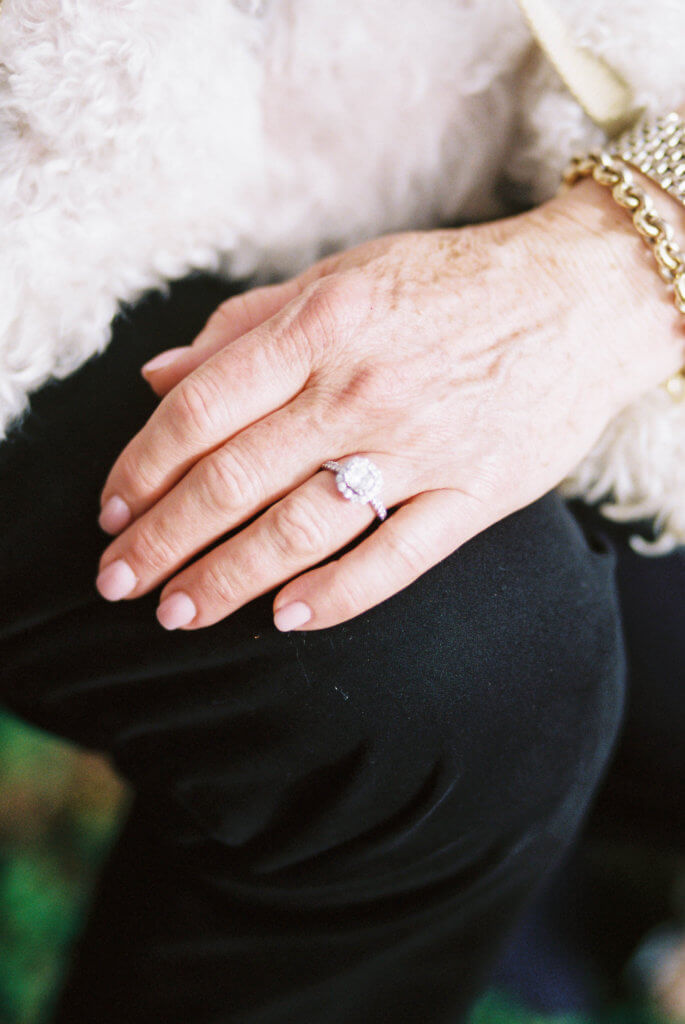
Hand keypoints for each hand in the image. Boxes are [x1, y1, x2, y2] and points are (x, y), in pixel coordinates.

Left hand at [95, 183, 683, 630]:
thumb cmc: (453, 282)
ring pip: (301, 530)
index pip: (201, 410)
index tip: (112, 510)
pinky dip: (338, 595)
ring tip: (177, 613)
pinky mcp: (475, 492)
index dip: (141, 466)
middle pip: (235, 481)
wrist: (582, 294)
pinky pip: (397, 559)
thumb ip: (247, 326)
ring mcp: (421, 447)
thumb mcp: (343, 275)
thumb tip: (159, 375)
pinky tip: (287, 619)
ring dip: (228, 579)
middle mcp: (361, 389)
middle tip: (117, 582)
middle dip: (163, 541)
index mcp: (320, 327)